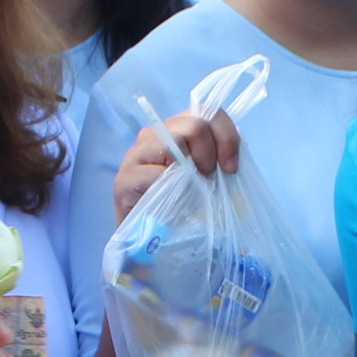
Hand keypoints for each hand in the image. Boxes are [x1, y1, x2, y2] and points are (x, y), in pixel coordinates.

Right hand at [107, 110, 240, 220]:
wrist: (157, 245)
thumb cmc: (186, 208)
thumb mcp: (210, 179)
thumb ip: (219, 160)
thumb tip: (231, 157)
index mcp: (177, 129)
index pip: (207, 111)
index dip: (226, 136)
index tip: (231, 167)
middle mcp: (154, 134)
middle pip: (194, 125)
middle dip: (210, 155)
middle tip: (208, 180)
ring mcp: (136, 155)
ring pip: (173, 144)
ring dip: (192, 172)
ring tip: (191, 191)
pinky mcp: (125, 179)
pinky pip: (155, 174)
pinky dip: (172, 190)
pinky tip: (172, 203)